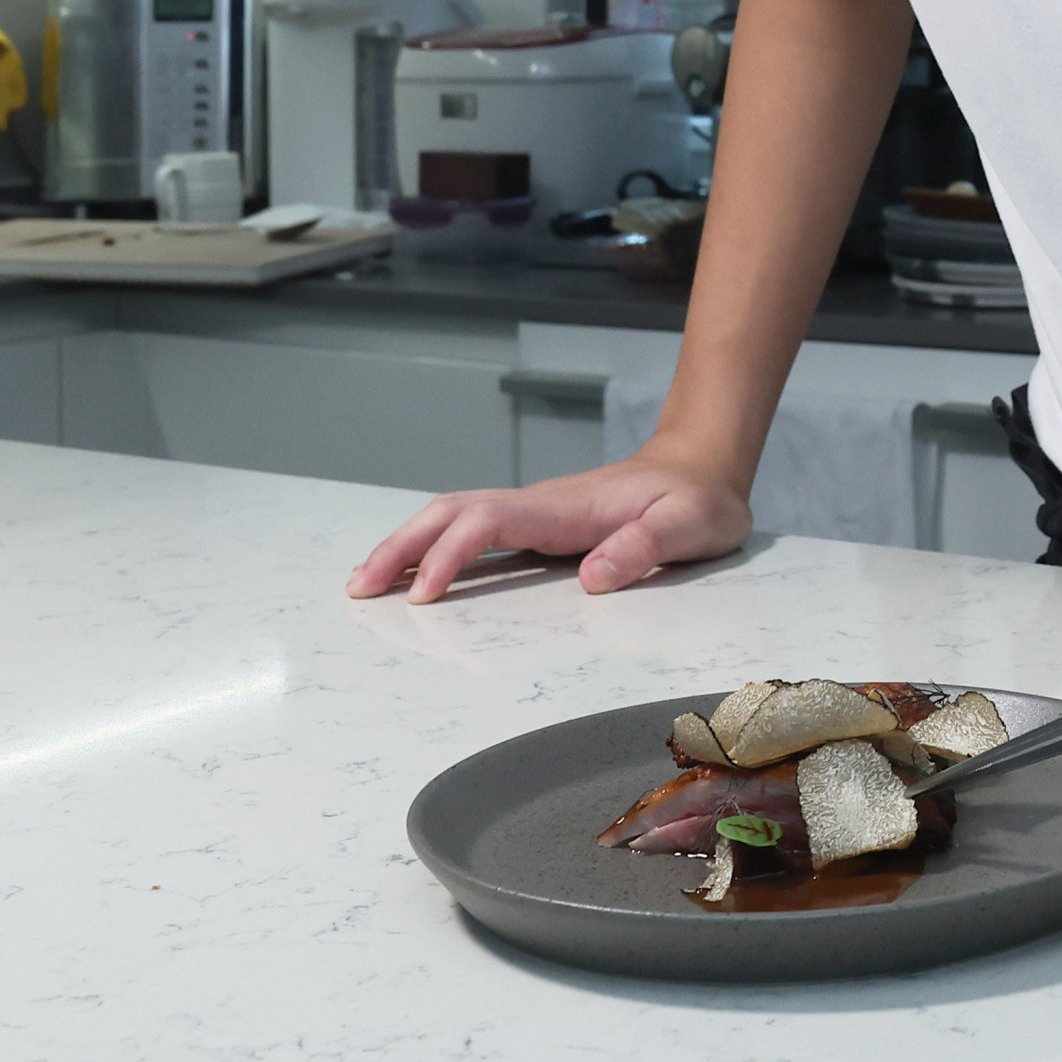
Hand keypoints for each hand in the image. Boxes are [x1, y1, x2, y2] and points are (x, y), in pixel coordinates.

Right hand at [344, 454, 750, 602]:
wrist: (702, 468)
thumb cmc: (698, 501)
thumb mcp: (690, 525)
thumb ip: (645, 547)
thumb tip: (591, 579)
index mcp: (566, 507)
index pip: (490, 521)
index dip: (451, 554)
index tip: (422, 593)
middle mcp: (539, 504)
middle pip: (451, 512)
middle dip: (402, 546)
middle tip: (360, 588)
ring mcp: (533, 511)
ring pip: (453, 517)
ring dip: (407, 544)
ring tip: (365, 584)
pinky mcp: (536, 524)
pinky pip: (471, 531)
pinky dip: (432, 549)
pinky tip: (412, 574)